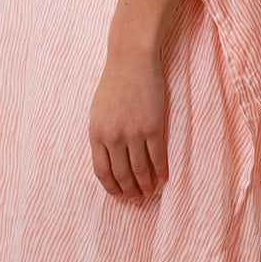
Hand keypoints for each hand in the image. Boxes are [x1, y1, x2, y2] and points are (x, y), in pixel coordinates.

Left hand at [88, 43, 168, 198]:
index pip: (102, 171)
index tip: (119, 196)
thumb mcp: (99, 111)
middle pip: (122, 175)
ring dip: (146, 186)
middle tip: (137, 201)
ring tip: (151, 193)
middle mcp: (113, 137)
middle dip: (130, 192)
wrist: (132, 60)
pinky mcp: (153, 127)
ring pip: (140, 170)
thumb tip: (111, 160)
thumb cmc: (115, 83)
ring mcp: (134, 132)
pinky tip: (164, 178)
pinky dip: (161, 171)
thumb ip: (102, 136)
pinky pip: (158, 157)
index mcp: (96, 133)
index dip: (111, 188)